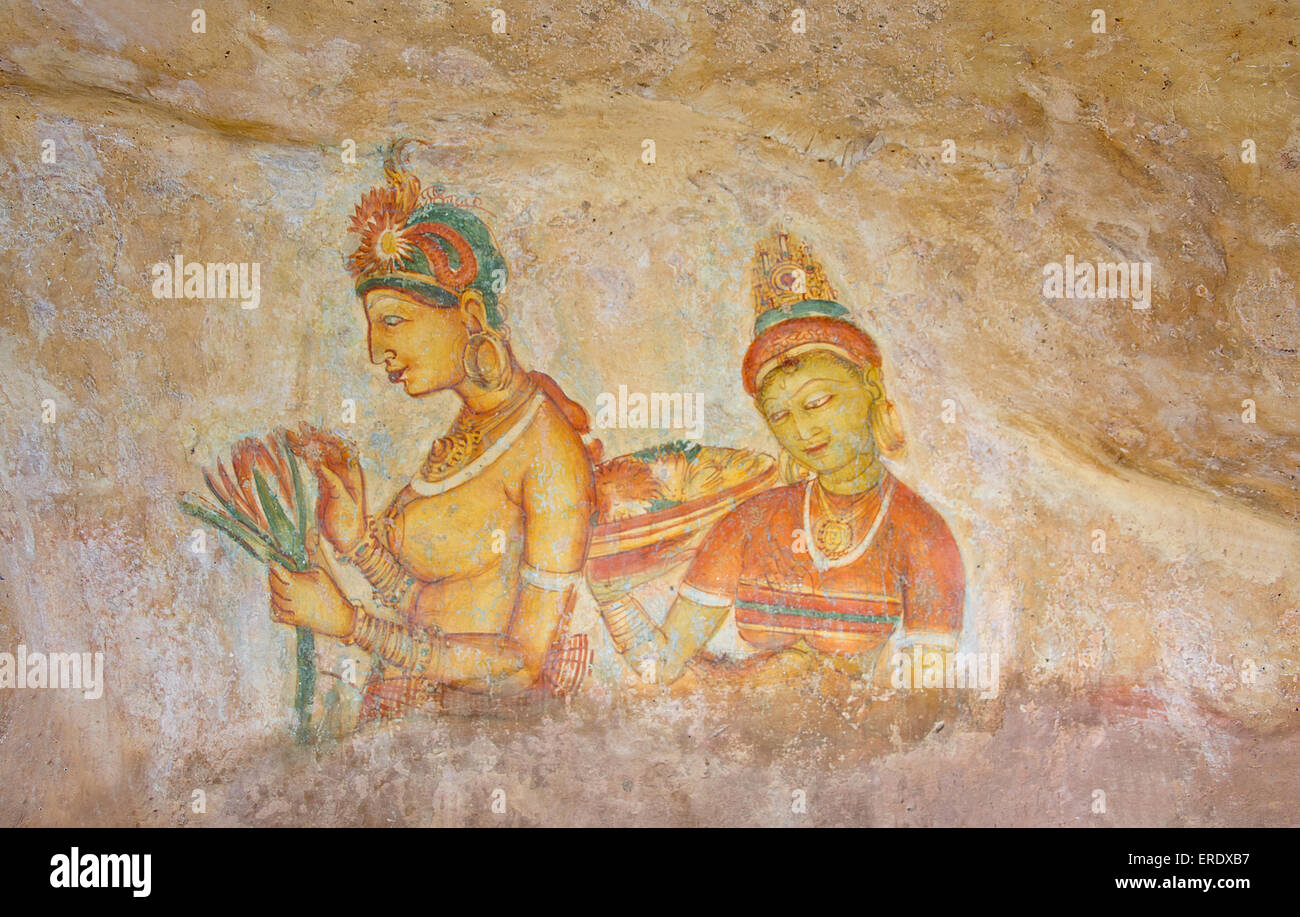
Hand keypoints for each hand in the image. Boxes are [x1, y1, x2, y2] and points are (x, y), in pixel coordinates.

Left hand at [268, 564, 356, 637]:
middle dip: (272, 577)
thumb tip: (293, 573)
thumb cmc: (331, 593)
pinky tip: (275, 602)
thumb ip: (304, 572)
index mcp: (298, 583)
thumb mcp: (321, 574)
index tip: (271, 563)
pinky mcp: (293, 620)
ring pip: (274, 599)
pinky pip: (276, 614)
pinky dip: (273, 608)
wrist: (338, 616)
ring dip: (272, 591)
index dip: (274, 567)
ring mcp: (291, 609)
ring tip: (274, 586)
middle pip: (274, 585)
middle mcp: (291, 596)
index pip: (279, 573)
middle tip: (272, 572)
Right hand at [286, 423, 366, 552]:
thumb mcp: (342, 503)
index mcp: (352, 473)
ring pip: (319, 455)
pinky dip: (303, 456)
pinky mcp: (324, 483)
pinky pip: (314, 465)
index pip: (343, 448)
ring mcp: (333, 476)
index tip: (313, 436)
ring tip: (288, 435)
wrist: (346, 540)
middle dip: (313, 438)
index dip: (329, 439)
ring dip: (305, 445)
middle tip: (296, 429)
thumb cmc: (348, 523)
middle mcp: (344, 471)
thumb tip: (320, 466)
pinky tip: (292, 448)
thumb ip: (333, 484)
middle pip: (329, 448)